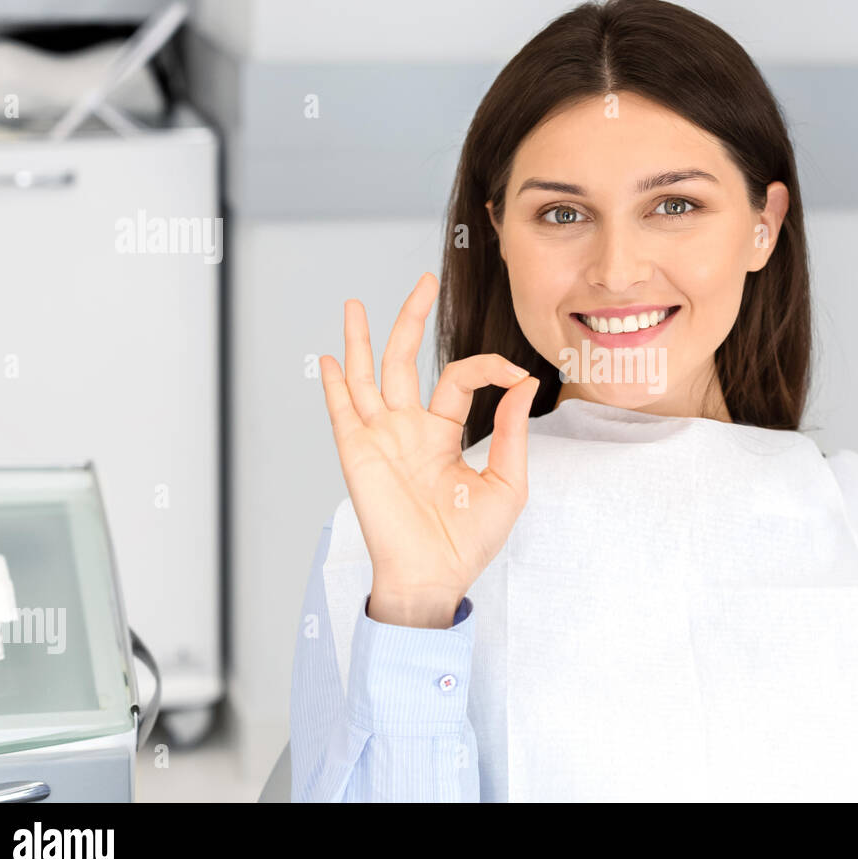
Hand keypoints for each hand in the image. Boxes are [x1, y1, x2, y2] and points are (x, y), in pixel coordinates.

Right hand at [320, 272, 538, 626]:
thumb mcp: (506, 482)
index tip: (516, 374)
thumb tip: (525, 385)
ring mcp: (381, 438)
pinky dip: (335, 383)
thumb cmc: (469, 540)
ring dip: (361, 339)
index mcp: (443, 433)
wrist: (435, 578)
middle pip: (406, 360)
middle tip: (425, 281)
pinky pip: (343, 411)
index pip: (460, 378)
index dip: (490, 369)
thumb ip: (511, 431)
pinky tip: (332, 356)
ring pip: (368, 376)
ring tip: (358, 302)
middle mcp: (408, 429)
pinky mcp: (358, 453)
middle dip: (414, 319)